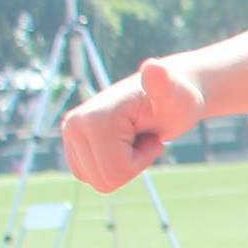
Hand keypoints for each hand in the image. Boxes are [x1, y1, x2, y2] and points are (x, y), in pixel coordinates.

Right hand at [62, 58, 202, 191]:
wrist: (167, 93)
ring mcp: (70, 132)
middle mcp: (73, 124)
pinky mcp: (72, 141)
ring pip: (96, 181)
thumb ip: (165, 84)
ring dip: (123, 166)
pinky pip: (91, 176)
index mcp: (93, 119)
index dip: (140, 161)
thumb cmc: (176, 98)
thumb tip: (152, 66)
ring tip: (134, 138)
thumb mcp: (177, 96)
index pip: (114, 173)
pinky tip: (124, 144)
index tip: (150, 135)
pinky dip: (112, 166)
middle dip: (131, 166)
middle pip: (103, 181)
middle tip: (142, 137)